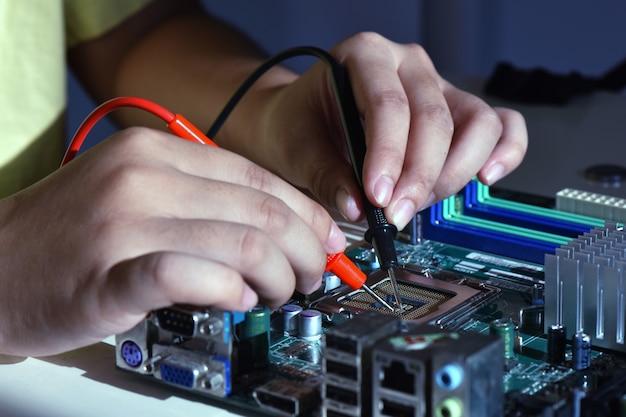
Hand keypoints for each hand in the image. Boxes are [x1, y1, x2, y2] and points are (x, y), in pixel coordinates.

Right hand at [0, 127, 344, 355]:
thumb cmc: (72, 233)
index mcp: (156, 152)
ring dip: (277, 276)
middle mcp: (143, 178)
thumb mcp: (138, 189)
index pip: (258, 177)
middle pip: (261, 211)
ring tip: (278, 294)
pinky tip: (238, 300)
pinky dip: (230, 290)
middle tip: (312, 276)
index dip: (306, 213)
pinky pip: (191, 276)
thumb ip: (202, 199)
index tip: (327, 240)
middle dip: (305, 250)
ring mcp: (124, 223)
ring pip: (241, 244)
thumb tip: (279, 226)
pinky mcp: (109, 274)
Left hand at [235, 33, 526, 228]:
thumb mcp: (297, 148)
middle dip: (419, 176)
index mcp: (364, 55)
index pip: (388, 104)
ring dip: (454, 174)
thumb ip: (326, 175)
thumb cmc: (299, 125)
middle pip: (435, 118)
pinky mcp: (456, 110)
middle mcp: (407, 64)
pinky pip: (499, 124)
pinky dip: (504, 150)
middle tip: (397, 215)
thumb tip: (359, 208)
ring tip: (419, 204)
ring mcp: (437, 85)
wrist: (302, 120)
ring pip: (476, 123)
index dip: (388, 155)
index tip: (379, 197)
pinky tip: (485, 178)